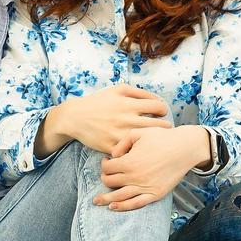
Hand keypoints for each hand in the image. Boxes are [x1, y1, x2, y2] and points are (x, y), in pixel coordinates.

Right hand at [53, 85, 172, 154]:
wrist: (75, 117)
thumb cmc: (99, 102)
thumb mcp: (118, 89)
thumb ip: (139, 92)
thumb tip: (158, 99)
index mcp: (129, 104)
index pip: (159, 107)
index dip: (163, 110)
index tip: (161, 113)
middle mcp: (126, 119)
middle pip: (158, 126)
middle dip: (165, 127)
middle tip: (164, 128)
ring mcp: (119, 135)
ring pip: (146, 140)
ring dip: (153, 140)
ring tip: (153, 138)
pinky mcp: (112, 147)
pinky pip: (130, 151)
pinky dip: (137, 150)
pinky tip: (138, 148)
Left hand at [94, 126, 205, 211]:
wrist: (184, 148)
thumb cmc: (162, 138)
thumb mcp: (138, 133)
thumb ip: (121, 143)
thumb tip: (113, 155)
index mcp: (128, 162)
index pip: (107, 168)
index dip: (104, 164)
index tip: (107, 161)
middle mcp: (134, 177)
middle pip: (110, 182)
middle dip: (105, 178)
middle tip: (107, 174)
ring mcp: (144, 187)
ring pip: (118, 196)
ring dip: (106, 198)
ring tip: (97, 200)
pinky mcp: (155, 194)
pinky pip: (135, 204)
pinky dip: (122, 206)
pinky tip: (113, 206)